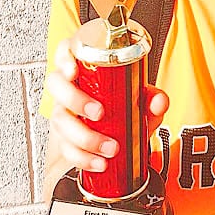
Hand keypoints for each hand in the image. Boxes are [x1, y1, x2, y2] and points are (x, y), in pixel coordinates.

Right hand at [45, 35, 168, 172]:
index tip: (73, 70)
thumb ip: (152, 98)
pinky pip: (66, 148)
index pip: (66, 52)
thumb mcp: (141, 99)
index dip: (64, 58)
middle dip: (75, 100)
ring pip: (60, 119)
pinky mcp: (64, 138)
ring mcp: (64, 113)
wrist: (121, 136)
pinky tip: (99, 162)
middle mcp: (69, 88)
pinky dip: (83, 158)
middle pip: (56, 85)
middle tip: (99, 113)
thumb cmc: (124, 106)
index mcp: (84, 69)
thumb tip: (158, 102)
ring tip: (109, 147)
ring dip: (84, 136)